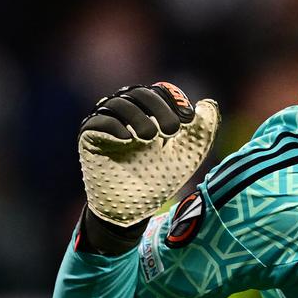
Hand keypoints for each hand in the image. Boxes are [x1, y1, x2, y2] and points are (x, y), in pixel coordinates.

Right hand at [78, 82, 220, 227]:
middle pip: (140, 92)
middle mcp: (127, 114)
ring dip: (138, 116)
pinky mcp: (90, 139)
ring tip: (150, 137)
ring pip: (118, 103)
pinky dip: (115, 126)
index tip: (189, 119)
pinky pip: (97, 121)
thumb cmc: (161, 177)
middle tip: (172, 131)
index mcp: (151, 113)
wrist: (135, 207)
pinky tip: (129, 140)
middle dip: (159, 107)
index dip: (176, 99)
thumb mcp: (189, 152)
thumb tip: (208, 103)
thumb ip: (203, 128)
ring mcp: (107, 124)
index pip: (161, 90)